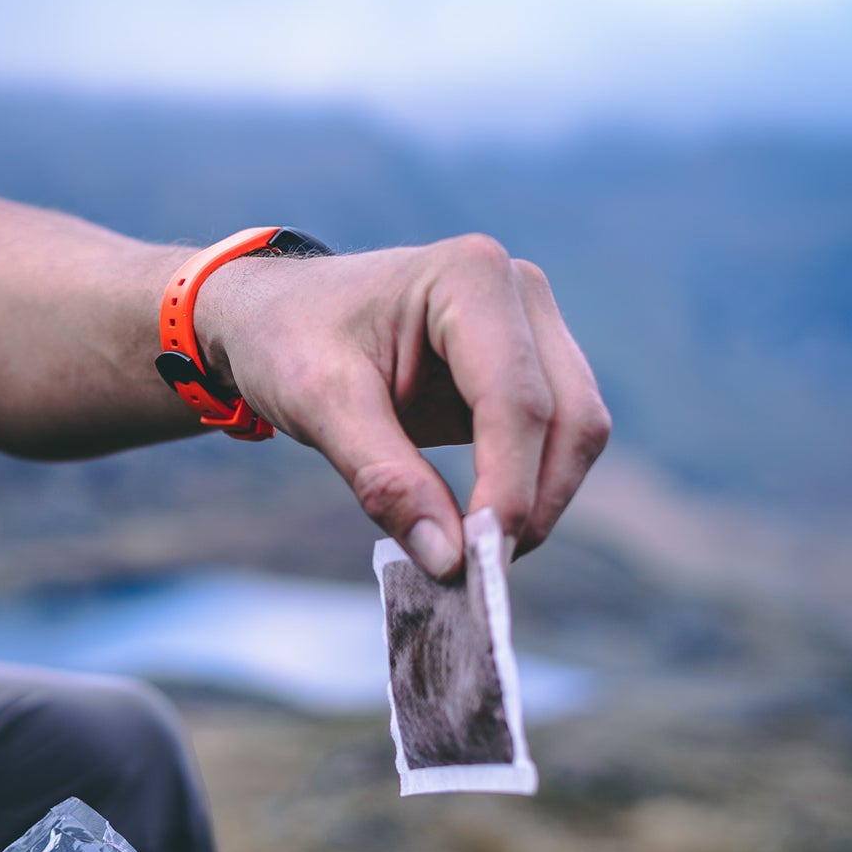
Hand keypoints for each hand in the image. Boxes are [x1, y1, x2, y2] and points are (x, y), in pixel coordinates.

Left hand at [198, 234, 610, 578]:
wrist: (276, 315)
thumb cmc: (288, 339)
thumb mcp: (318, 405)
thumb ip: (384, 480)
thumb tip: (451, 561)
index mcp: (471, 277)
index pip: (516, 399)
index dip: (508, 486)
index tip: (478, 560)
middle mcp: (518, 293)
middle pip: (568, 416)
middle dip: (531, 502)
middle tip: (478, 574)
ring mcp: (531, 328)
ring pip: (575, 433)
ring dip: (537, 503)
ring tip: (473, 557)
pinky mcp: (528, 367)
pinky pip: (553, 440)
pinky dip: (525, 491)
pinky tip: (476, 530)